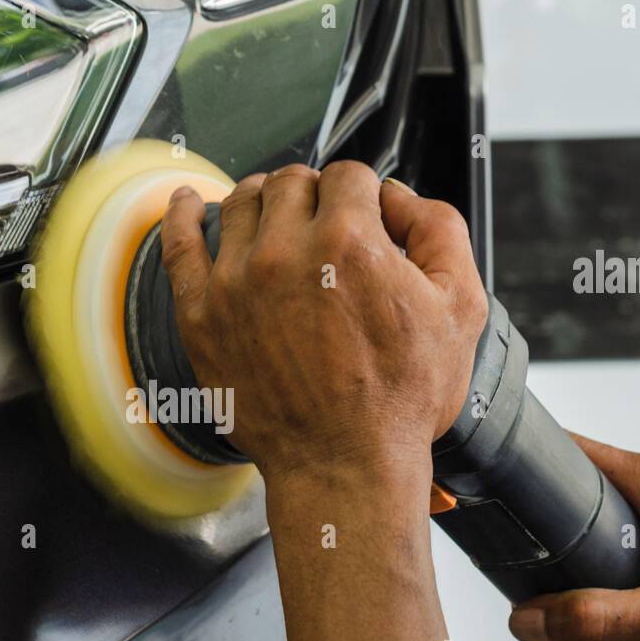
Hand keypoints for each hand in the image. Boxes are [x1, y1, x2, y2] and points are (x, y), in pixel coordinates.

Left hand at [159, 162, 486, 484]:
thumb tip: (398, 197)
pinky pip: (179, 246)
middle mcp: (283, 252)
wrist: (344, 463)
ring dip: (263, 199)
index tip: (362, 218)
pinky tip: (190, 202)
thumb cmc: (401, 398)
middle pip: (293, 183)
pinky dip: (183, 214)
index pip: (348, 176)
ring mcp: (234, 283)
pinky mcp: (201, 316)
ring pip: (241, 203)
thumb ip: (439, 230)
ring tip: (275, 216)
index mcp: (348, 242)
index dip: (362, 194)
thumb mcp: (460, 307)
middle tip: (325, 227)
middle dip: (315, 195)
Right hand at [510, 435, 639, 640]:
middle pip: (570, 506)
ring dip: (571, 590)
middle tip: (528, 606)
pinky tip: (599, 640)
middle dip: (542, 561)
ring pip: (593, 542)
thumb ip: (588, 620)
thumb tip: (524, 619)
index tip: (488, 499)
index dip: (521, 469)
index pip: (566, 449)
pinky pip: (619, 559)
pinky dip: (600, 594)